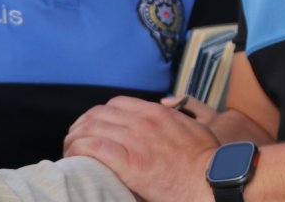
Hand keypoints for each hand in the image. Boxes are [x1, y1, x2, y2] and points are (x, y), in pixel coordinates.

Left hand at [65, 96, 219, 201]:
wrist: (214, 180)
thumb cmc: (208, 160)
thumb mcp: (194, 127)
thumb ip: (177, 115)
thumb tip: (168, 106)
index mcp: (156, 113)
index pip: (116, 104)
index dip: (100, 115)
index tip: (95, 128)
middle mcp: (142, 121)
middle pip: (98, 115)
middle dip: (82, 126)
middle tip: (76, 140)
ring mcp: (135, 140)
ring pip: (90, 129)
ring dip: (75, 138)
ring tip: (70, 150)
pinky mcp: (129, 162)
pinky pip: (93, 147)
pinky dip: (78, 150)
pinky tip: (73, 157)